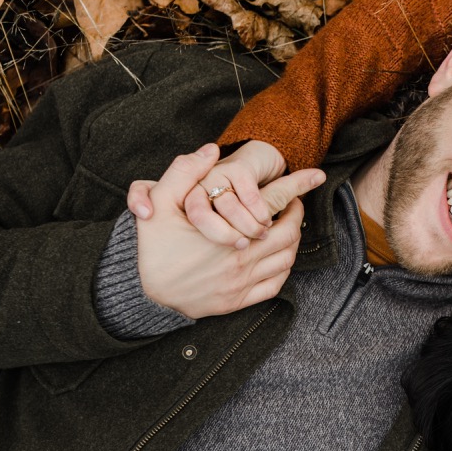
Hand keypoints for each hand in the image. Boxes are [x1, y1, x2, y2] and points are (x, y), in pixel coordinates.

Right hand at [135, 144, 324, 317]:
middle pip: (289, 234)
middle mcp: (241, 260)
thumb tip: (210, 150)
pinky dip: (283, 269)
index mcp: (229, 233)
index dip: (297, 187)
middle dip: (296, 215)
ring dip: (292, 241)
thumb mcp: (159, 202)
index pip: (274, 204)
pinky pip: (275, 286)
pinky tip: (277, 257)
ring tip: (287, 227)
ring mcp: (241, 283)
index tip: (311, 177)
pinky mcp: (237, 301)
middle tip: (293, 203)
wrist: (140, 292)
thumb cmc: (152, 246)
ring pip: (286, 261)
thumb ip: (184, 172)